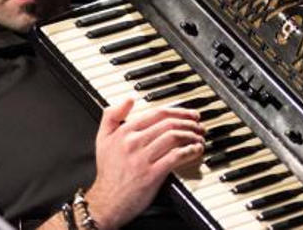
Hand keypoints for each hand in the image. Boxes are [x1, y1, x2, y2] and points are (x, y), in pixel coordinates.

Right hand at [85, 99, 204, 228]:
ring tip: (199, 138)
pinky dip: (190, 151)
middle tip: (199, 126)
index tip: (190, 114)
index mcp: (125, 132)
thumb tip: (129, 99)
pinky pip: (176, 157)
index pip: (158, 113)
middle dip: (189, 123)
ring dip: (192, 136)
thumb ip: (112, 116)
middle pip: (169, 124)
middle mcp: (133, 142)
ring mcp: (142, 158)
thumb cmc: (108, 172)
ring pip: (174, 137)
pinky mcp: (151, 174)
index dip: (179, 111)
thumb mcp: (103, 139)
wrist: (106, 202)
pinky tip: (196, 150)